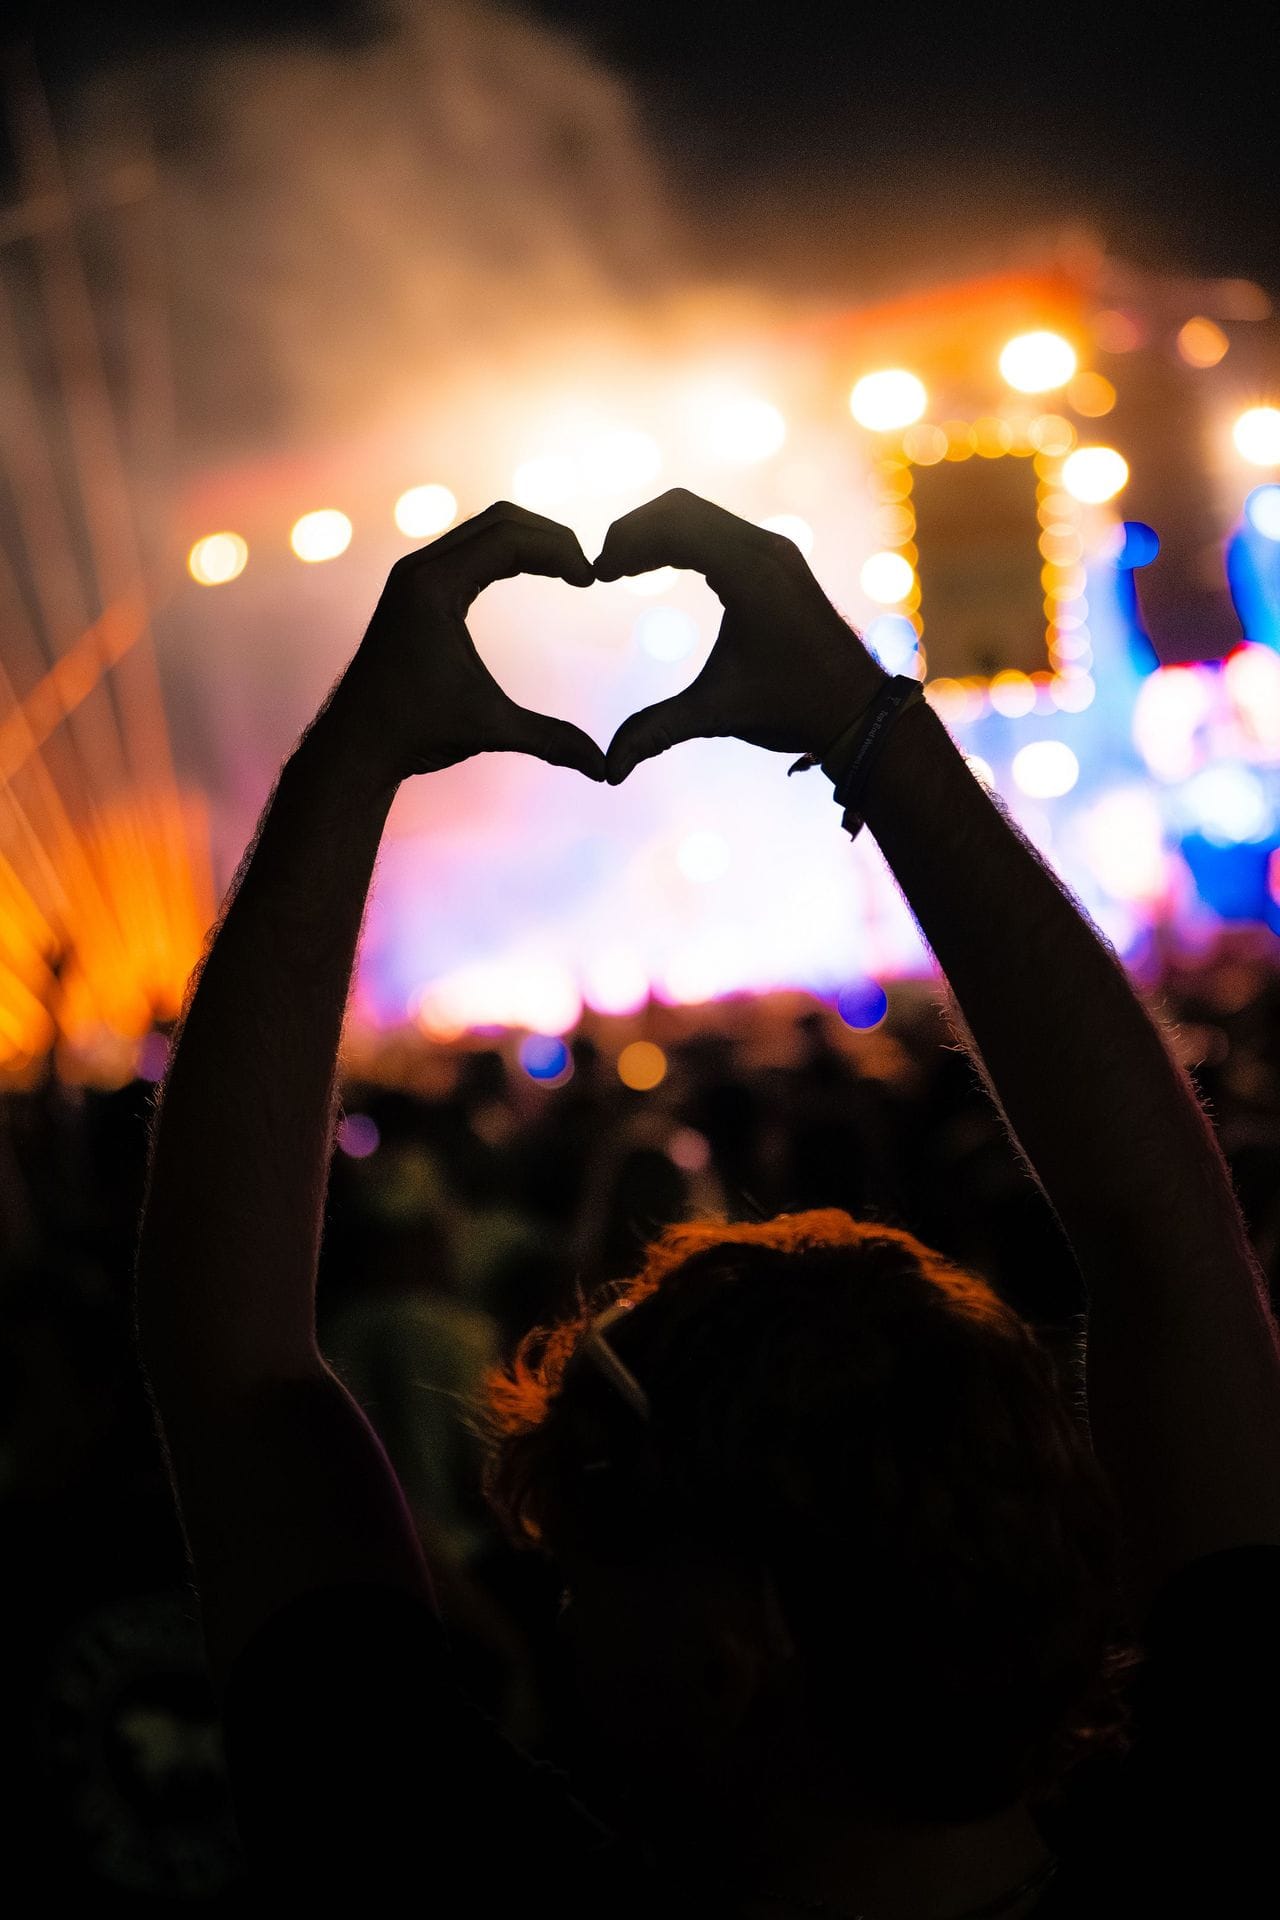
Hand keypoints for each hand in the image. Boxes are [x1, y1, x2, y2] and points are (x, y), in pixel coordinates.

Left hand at [328, 502, 604, 784]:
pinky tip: (532, 572)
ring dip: (528, 541)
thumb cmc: (415, 734)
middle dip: (549, 537)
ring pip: (481, 530)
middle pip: (498, 521)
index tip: (591, 578)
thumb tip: (604, 769)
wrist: (355, 746)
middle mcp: (419, 570)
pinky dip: (504, 553)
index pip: (508, 539)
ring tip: (568, 568)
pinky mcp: (413, 590)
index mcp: (434, 587)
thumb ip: (550, 740)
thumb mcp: (489, 729)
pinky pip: (467, 550)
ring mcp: (413, 577)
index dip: (558, 551)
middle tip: (586, 568)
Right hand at [594, 489, 887, 784]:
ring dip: (657, 533)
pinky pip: (718, 528)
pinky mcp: (778, 559)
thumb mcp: (717, 713)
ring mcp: (774, 550)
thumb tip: (608, 773)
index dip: (627, 543)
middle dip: (635, 531)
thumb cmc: (792, 709)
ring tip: (622, 568)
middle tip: (604, 567)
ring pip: (699, 513)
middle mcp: (764, 549)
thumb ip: (657, 731)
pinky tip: (658, 568)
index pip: (673, 527)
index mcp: (750, 573)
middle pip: (680, 508)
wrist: (857, 709)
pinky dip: (682, 539)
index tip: (598, 574)